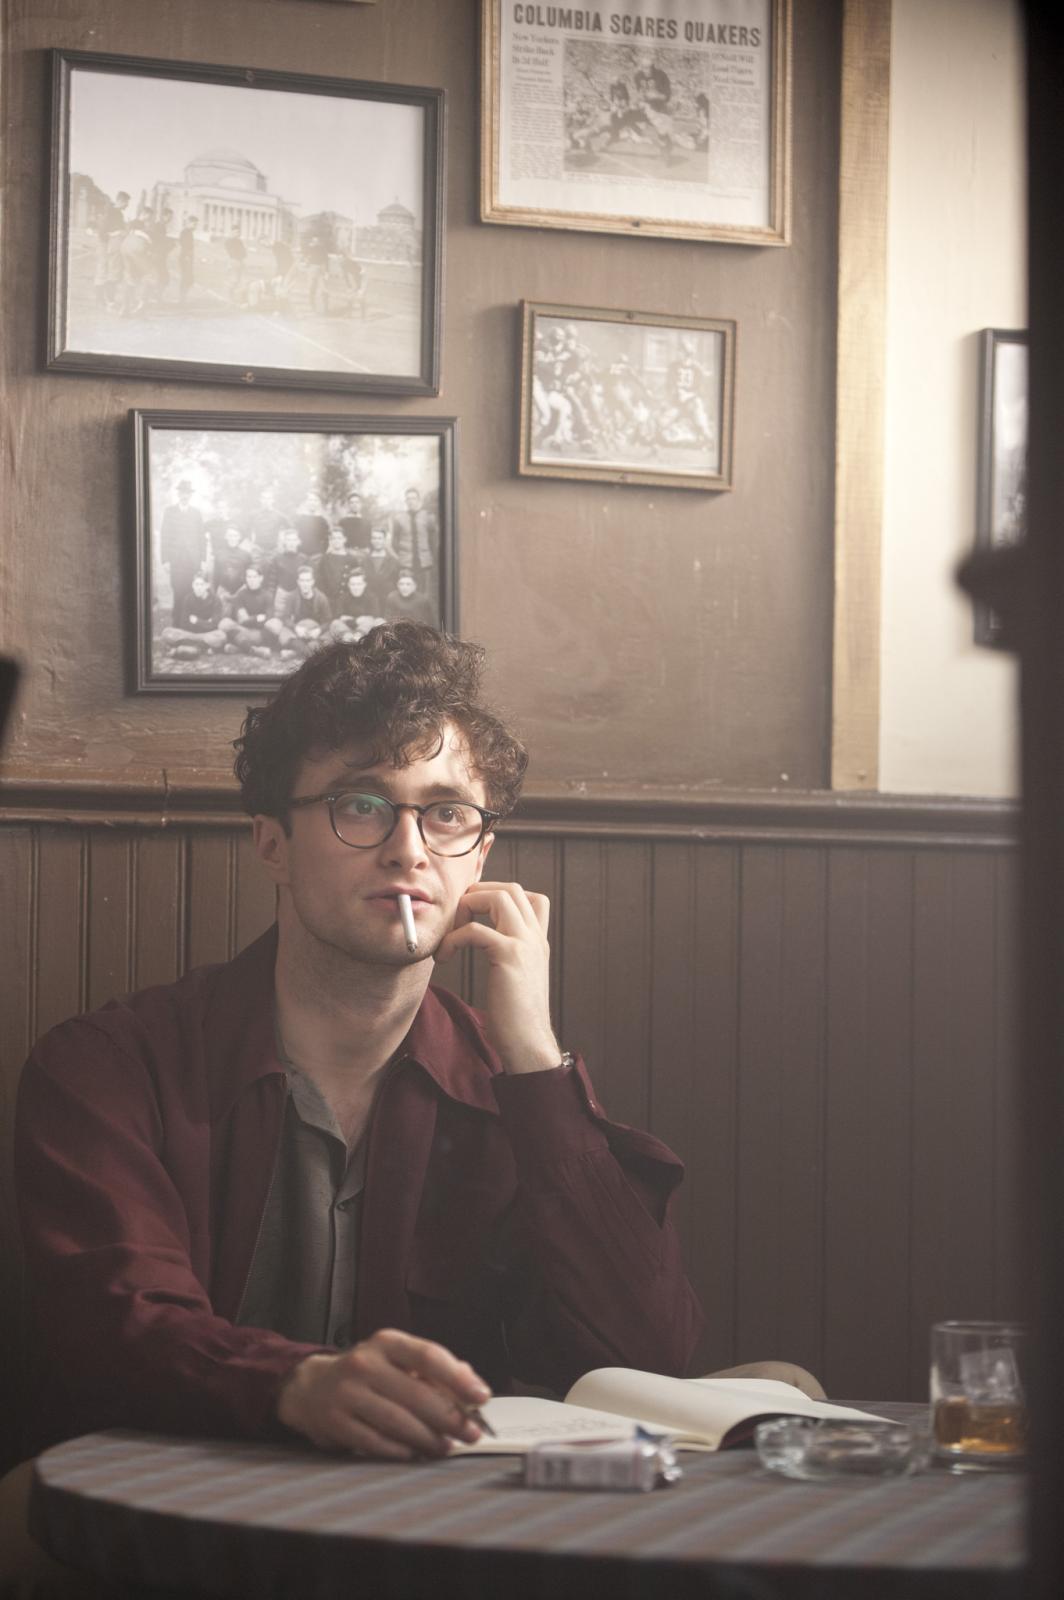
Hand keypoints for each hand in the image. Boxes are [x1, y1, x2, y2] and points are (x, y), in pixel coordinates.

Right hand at [276, 1328, 490, 1458]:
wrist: (310, 1386)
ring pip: (398, 1421)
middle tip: (471, 1432)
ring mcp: (348, 1394)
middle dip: (450, 1417)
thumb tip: (471, 1385)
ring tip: (447, 1447)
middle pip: (416, 1393)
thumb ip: (433, 1369)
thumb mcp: (396, 1358)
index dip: (458, 1378)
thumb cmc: (366, 1373)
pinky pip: (376, 1442)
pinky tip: (416, 1453)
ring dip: (429, 1438)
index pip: (428, 1356)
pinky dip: (401, 1450)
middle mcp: (365, 1363)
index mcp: (386, 1342)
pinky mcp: (336, 1422)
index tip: (481, 1397)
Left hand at [436, 881, 560, 1074]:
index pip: (530, 897)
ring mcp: (525, 943)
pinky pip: (474, 930)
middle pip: (509, 889)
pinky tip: (444, 956)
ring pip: (497, 897)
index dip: (499, 895)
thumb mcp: (516, 978)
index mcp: (538, 941)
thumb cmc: (515, 1019)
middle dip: (477, 895)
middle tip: (457, 921)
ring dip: (466, 908)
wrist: (528, 1044)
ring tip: (451, 935)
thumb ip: (508, 955)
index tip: (475, 915)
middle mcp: (535, 937)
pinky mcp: (509, 955)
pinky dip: (452, 938)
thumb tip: (485, 944)